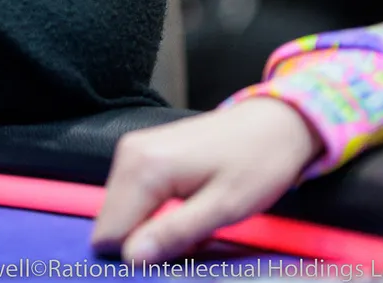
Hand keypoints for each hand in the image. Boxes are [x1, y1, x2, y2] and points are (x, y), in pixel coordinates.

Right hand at [91, 98, 322, 263]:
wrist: (272, 124)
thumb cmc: (257, 166)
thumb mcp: (224, 208)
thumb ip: (175, 233)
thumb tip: (132, 258)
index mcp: (144, 168)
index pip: (110, 232)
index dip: (140, 253)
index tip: (179, 251)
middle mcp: (127, 154)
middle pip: (110, 222)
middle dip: (146, 240)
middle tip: (191, 236)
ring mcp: (130, 149)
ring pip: (119, 211)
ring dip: (151, 227)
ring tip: (192, 219)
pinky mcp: (138, 151)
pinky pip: (130, 197)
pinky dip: (153, 211)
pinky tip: (183, 205)